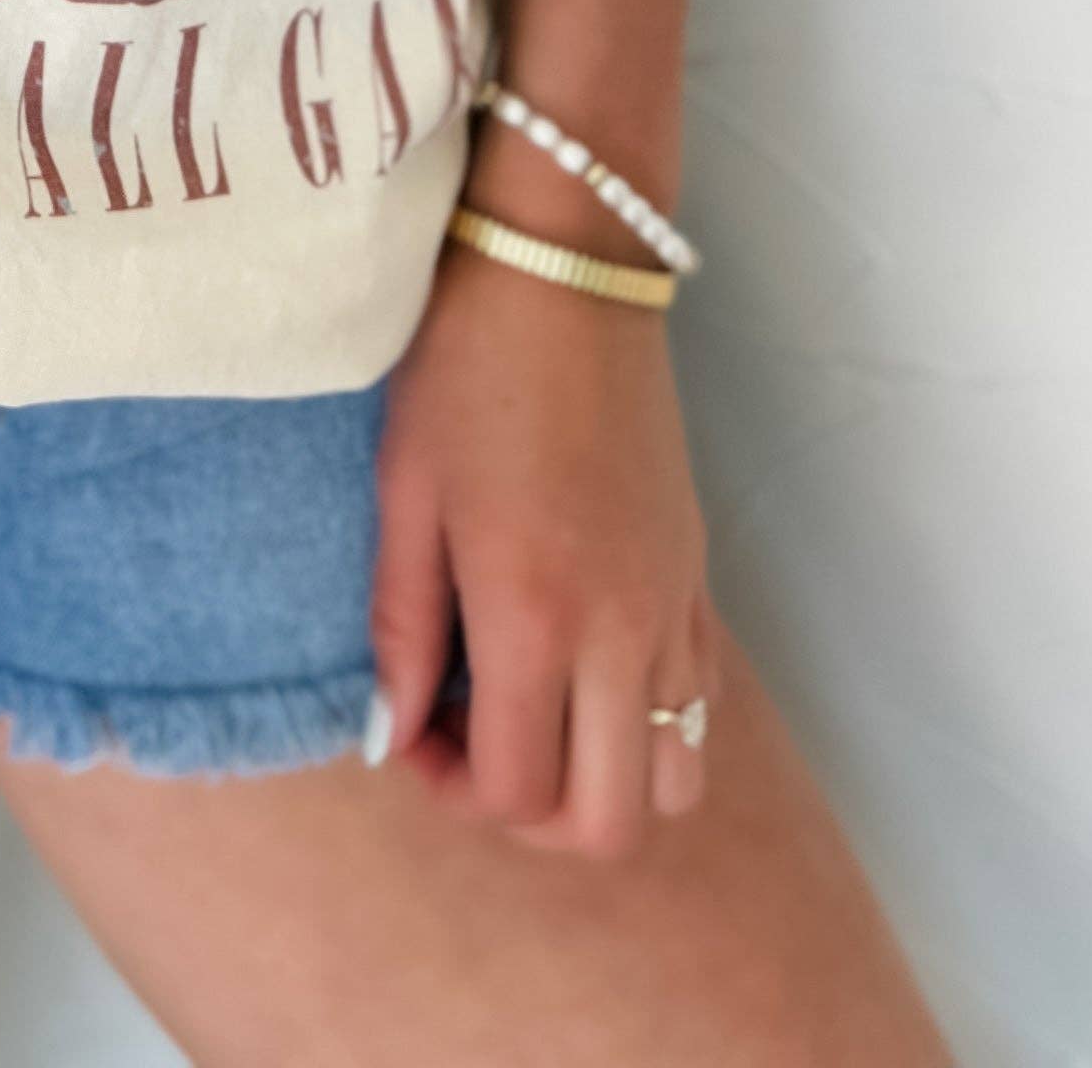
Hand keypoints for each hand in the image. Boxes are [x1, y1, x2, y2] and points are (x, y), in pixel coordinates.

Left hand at [367, 226, 715, 859]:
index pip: (517, 793)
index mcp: (536, 614)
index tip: (412, 727)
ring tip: (532, 707)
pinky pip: (699, 706)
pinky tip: (578, 658)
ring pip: (673, 781)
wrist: (567, 268)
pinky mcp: (700, 577)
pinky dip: (645, 724)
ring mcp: (675, 608)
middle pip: (609, 824)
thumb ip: (401, 627)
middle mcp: (623, 632)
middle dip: (531, 814)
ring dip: (600, 779)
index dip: (452, 789)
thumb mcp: (405, 491)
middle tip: (471, 739)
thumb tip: (391, 731)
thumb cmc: (466, 364)